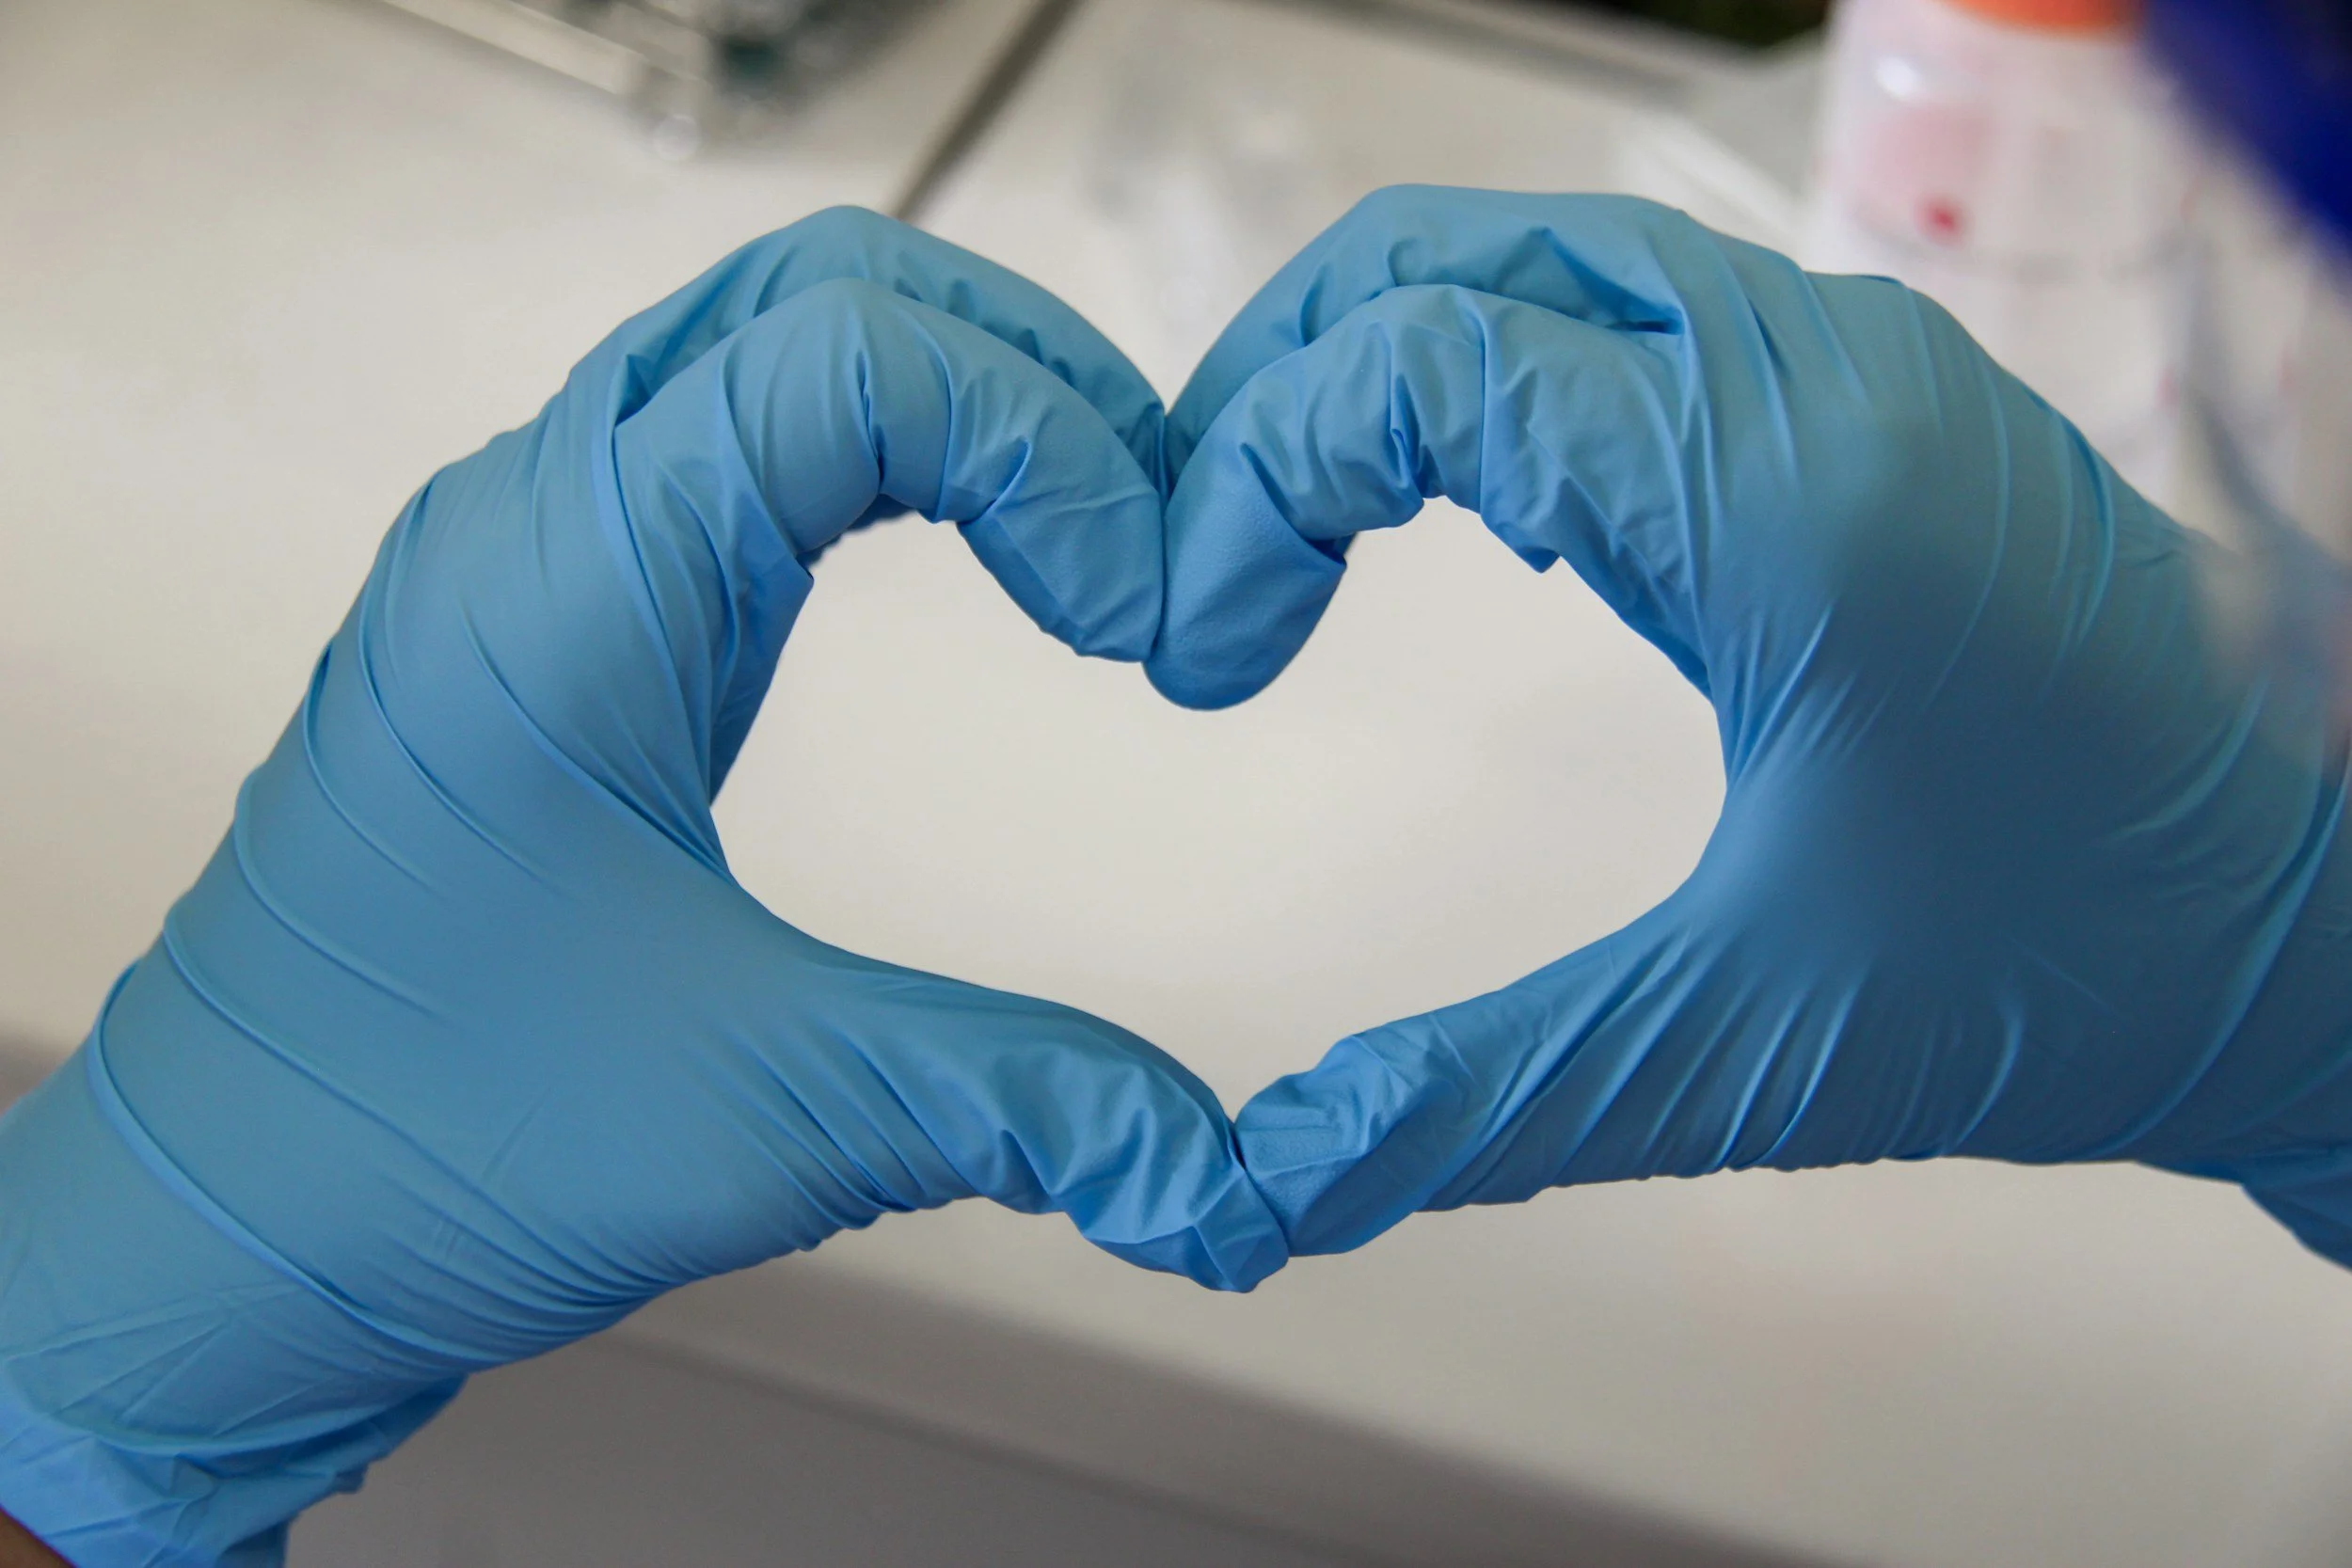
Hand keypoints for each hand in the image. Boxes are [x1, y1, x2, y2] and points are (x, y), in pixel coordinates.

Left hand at [0, 208, 1282, 1565]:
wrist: (225, 1225)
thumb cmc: (410, 1144)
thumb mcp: (764, 1116)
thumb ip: (1020, 1101)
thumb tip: (1216, 1151)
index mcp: (570, 587)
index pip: (854, 354)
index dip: (1050, 448)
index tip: (1134, 614)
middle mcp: (534, 524)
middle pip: (819, 288)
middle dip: (1030, 377)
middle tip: (1155, 518)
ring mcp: (529, 558)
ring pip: (769, 341)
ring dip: (957, 400)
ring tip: (1088, 531)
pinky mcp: (549, 621)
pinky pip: (726, 442)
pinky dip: (878, 457)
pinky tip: (955, 558)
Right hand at [1152, 188, 2351, 1262]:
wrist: (2297, 949)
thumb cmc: (2067, 979)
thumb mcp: (1738, 1053)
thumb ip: (1475, 1103)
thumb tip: (1264, 1180)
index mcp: (1785, 510)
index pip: (1423, 367)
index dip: (1252, 482)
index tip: (1205, 640)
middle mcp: (1835, 384)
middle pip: (1464, 256)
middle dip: (1287, 382)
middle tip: (1211, 543)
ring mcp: (1878, 369)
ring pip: (1554, 258)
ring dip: (1392, 361)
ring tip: (1301, 520)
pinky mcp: (1898, 398)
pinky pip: (1650, 308)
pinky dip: (1509, 369)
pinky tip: (1476, 508)